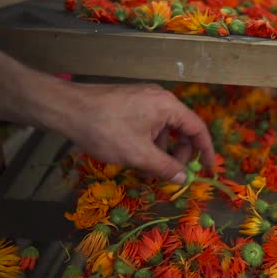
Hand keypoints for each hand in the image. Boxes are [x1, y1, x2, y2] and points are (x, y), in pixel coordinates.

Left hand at [60, 83, 214, 183]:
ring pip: (163, 129)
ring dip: (160, 151)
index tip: (208, 170)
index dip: (206, 151)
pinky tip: (133, 156)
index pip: (197, 128)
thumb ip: (166, 168)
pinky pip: (149, 124)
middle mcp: (160, 99)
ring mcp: (144, 98)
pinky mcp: (130, 102)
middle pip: (181, 129)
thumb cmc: (106, 130)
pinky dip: (147, 142)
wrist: (67, 109)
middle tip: (168, 175)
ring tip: (145, 169)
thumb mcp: (139, 155)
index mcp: (168, 106)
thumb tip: (185, 178)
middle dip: (178, 154)